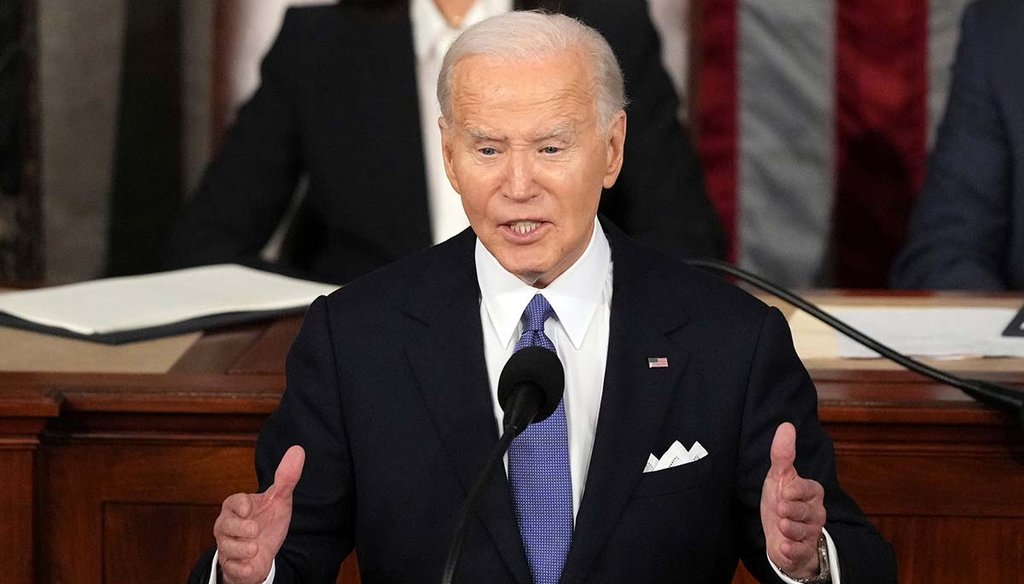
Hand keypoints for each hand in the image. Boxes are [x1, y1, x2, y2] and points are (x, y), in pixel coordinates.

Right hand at [214, 445, 304, 583]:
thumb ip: (286, 477)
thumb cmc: (267, 520)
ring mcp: (228, 546)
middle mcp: (228, 526)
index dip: (240, 505)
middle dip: (238, 528)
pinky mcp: (232, 566)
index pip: (233, 502)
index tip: (249, 508)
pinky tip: (250, 567)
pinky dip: (240, 569)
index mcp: (237, 507)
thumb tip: (298, 450)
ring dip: (241, 549)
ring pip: (227, 548)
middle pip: (224, 526)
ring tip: (255, 548)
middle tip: (254, 529)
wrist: (263, 552)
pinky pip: (231, 569)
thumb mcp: (279, 499)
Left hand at [760, 423, 826, 578]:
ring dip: (788, 528)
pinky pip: (798, 551)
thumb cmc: (782, 500)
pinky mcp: (802, 551)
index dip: (794, 490)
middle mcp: (816, 512)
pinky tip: (783, 546)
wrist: (780, 535)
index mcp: (812, 492)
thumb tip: (786, 425)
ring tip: (781, 525)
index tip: (784, 490)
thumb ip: (782, 453)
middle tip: (781, 509)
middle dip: (790, 510)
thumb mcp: (779, 476)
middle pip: (804, 511)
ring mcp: (811, 533)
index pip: (808, 489)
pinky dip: (790, 549)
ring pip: (801, 531)